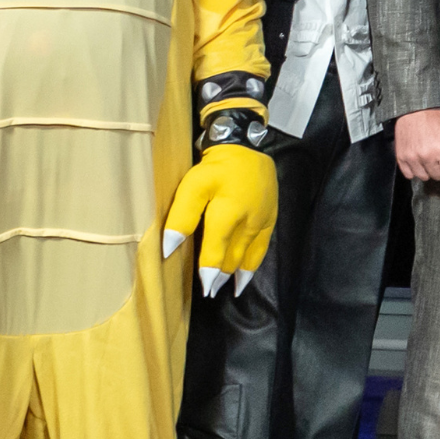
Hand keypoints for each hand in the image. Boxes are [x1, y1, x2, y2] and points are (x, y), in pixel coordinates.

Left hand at [165, 141, 278, 296]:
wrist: (246, 146)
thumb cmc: (215, 167)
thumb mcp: (192, 186)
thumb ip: (181, 217)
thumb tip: (169, 248)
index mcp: (227, 215)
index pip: (215, 252)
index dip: (208, 272)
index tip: (203, 289)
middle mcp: (247, 223)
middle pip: (233, 258)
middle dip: (221, 276)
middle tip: (210, 292)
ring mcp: (262, 222)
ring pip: (249, 257)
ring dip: (237, 274)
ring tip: (228, 289)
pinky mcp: (271, 218)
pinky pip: (263, 249)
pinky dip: (253, 264)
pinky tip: (246, 274)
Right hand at [395, 107, 439, 181]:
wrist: (416, 108)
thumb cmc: (437, 117)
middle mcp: (427, 156)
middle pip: (438, 177)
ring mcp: (412, 157)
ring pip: (423, 177)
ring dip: (428, 171)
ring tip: (429, 158)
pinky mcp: (401, 156)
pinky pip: (409, 175)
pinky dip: (415, 170)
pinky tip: (419, 160)